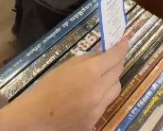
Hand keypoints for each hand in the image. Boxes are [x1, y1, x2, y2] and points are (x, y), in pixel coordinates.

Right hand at [0, 37, 126, 129]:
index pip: (115, 56)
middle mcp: (99, 90)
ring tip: (101, 78)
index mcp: (91, 72)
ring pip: (116, 89)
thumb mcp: (68, 65)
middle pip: (118, 72)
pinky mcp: (95, 120)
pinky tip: (90, 95)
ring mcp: (98, 107)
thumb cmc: (49, 86)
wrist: (37, 115)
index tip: (125, 41)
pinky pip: (106, 104)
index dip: (122, 47)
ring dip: (112, 80)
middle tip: (112, 58)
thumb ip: (88, 59)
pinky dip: (102, 96)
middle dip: (117, 62)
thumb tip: (103, 55)